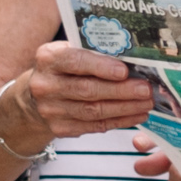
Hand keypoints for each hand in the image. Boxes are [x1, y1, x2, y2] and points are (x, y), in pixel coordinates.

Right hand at [0, 40, 158, 148]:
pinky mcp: (60, 128)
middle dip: (121, 90)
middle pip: (87, 90)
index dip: (100, 67)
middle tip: (146, 89)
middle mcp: (45, 85)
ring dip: (125, 108)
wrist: (33, 98)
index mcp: (47, 58)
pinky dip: (119, 121)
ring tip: (147, 103)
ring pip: (93, 111)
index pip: (75, 61)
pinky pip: (95, 126)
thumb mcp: (68, 52)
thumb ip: (92, 52)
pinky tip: (136, 115)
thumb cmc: (61, 69)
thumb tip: (132, 56)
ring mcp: (50, 110)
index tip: (124, 70)